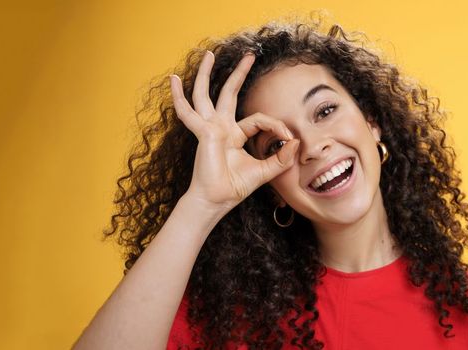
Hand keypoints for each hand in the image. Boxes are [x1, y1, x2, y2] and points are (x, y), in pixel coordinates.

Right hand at [169, 50, 299, 212]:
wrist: (217, 201)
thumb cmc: (235, 187)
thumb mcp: (265, 171)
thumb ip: (281, 158)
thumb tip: (295, 142)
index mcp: (234, 135)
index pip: (258, 119)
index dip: (275, 125)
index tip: (288, 137)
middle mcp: (220, 128)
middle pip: (229, 94)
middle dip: (239, 74)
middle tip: (251, 56)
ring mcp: (209, 128)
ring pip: (204, 95)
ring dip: (205, 74)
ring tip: (209, 55)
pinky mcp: (204, 132)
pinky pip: (190, 112)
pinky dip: (179, 97)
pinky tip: (172, 81)